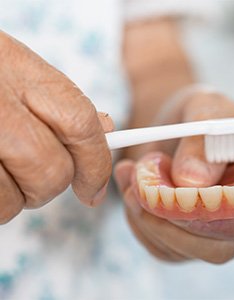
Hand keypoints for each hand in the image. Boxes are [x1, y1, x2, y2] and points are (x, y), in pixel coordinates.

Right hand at [0, 31, 113, 223]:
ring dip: (14, 196)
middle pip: (53, 172)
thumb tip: (106, 130)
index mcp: (22, 72)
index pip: (82, 125)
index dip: (96, 166)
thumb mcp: (21, 72)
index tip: (95, 190)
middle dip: (49, 185)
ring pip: (14, 201)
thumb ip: (64, 103)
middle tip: (33, 176)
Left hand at [114, 90, 233, 262]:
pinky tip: (131, 189)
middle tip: (139, 187)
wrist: (177, 128)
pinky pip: (162, 247)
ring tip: (132, 175)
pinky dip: (138, 222)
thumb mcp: (203, 109)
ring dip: (148, 218)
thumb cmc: (199, 114)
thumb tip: (192, 181)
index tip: (179, 190)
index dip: (217, 211)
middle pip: (219, 246)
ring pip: (184, 249)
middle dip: (171, 220)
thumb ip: (201, 140)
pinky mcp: (188, 236)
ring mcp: (217, 229)